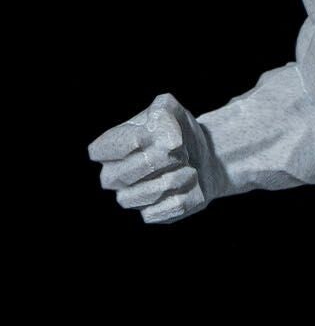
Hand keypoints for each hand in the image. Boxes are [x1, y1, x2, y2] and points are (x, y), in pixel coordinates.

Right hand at [88, 92, 222, 223]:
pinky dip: (189, 191)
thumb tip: (166, 140)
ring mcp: (130, 199)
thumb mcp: (171, 110)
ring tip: (186, 165)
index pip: (100, 151)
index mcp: (107, 149)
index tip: (153, 135)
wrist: (204, 158)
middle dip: (163, 158)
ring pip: (156, 189)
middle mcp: (112, 177)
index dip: (131, 142)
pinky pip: (173, 205)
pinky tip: (189, 184)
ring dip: (180, 173)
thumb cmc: (179, 133)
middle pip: (128, 172)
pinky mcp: (151, 215)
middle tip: (179, 151)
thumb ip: (163, 111)